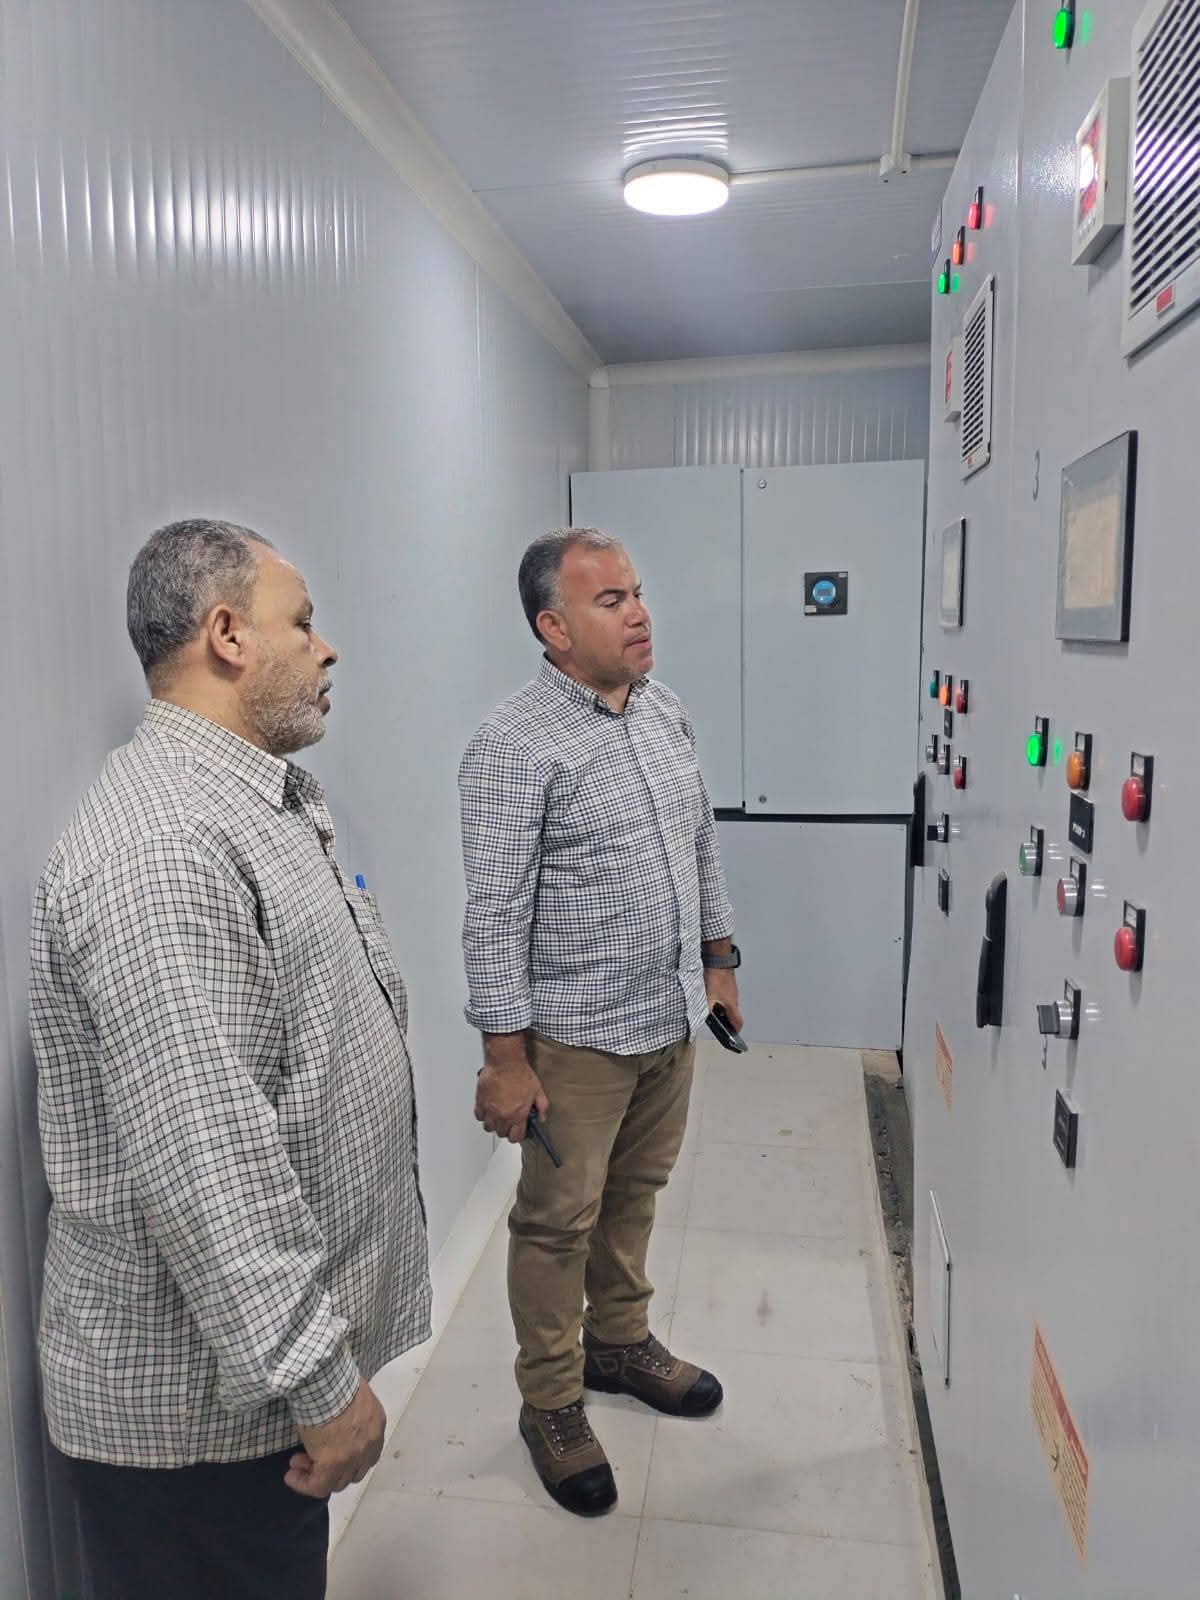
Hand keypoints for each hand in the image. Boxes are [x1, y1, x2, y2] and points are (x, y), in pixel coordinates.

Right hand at [286, 1378, 385, 1498]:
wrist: (325, 1381)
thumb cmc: (334, 1381)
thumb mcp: (350, 1396)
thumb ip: (350, 1413)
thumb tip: (337, 1419)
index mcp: (375, 1424)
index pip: (367, 1455)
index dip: (347, 1459)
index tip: (326, 1450)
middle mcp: (370, 1443)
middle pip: (353, 1471)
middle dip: (331, 1469)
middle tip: (308, 1458)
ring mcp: (354, 1456)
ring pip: (336, 1482)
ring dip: (316, 1477)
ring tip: (296, 1465)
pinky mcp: (333, 1464)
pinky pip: (318, 1487)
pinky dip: (304, 1485)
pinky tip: (291, 1476)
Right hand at [475, 1037, 548, 1142]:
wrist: (505, 1062)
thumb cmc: (520, 1074)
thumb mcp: (538, 1091)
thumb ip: (542, 1107)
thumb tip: (542, 1117)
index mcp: (518, 1115)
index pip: (515, 1137)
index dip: (518, 1135)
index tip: (518, 1131)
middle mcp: (502, 1115)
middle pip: (501, 1133)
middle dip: (506, 1130)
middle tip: (509, 1122)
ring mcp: (490, 1109)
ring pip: (488, 1127)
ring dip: (494, 1124)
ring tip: (498, 1117)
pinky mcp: (480, 1101)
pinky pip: (479, 1116)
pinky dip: (483, 1115)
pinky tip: (488, 1110)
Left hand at [704, 969, 742, 1033]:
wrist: (718, 959)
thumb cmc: (715, 977)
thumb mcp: (708, 996)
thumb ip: (707, 1009)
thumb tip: (703, 1017)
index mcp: (731, 1005)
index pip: (738, 1022)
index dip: (735, 1031)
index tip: (731, 1036)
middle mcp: (734, 998)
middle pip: (732, 1014)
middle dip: (725, 1020)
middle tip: (716, 1023)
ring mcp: (731, 990)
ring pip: (727, 1004)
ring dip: (721, 1008)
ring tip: (710, 1008)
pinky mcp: (727, 983)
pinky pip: (724, 995)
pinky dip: (719, 999)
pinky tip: (709, 995)